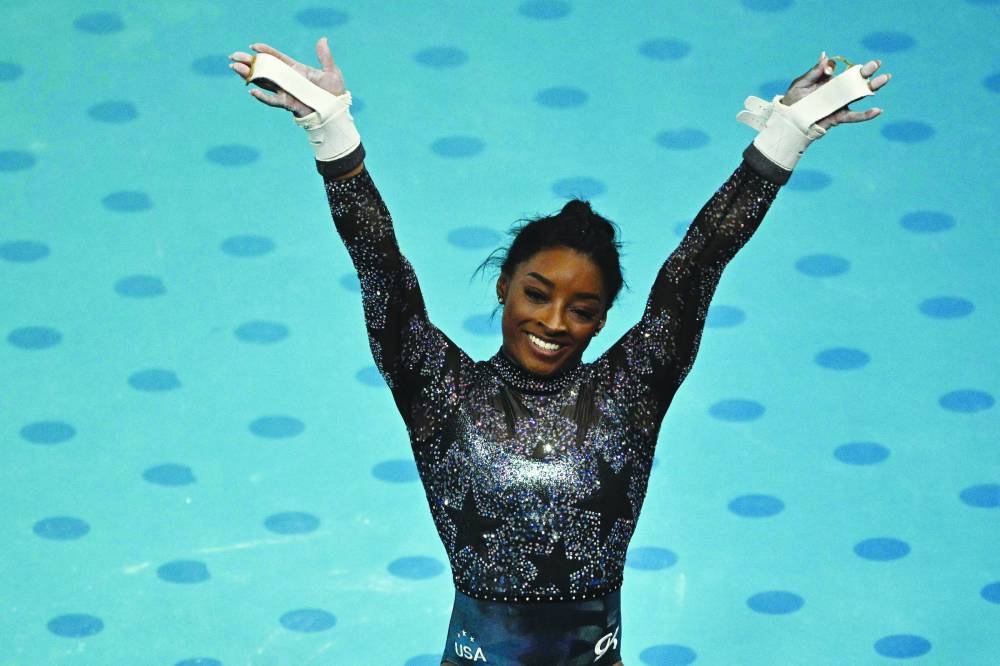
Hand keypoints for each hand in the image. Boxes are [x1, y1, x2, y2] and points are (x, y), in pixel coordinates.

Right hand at [229, 37, 344, 116]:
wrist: (336, 112)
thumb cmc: (334, 93)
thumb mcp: (331, 72)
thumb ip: (324, 57)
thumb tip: (323, 39)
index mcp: (296, 69)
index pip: (277, 58)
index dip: (265, 52)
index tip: (253, 46)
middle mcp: (288, 79)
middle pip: (265, 69)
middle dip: (249, 62)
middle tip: (233, 56)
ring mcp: (286, 91)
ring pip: (264, 82)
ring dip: (249, 76)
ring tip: (235, 68)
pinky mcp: (287, 104)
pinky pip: (272, 100)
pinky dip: (262, 96)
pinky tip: (251, 90)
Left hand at [782, 52, 891, 129]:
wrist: (787, 119)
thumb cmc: (793, 99)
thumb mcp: (802, 83)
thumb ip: (815, 72)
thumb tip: (825, 56)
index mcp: (830, 80)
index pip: (842, 70)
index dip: (840, 67)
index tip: (829, 69)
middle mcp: (838, 91)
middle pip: (856, 80)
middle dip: (867, 71)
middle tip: (877, 63)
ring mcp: (840, 104)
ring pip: (859, 95)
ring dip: (872, 87)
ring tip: (885, 78)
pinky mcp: (838, 117)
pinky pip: (854, 117)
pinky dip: (866, 115)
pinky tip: (878, 111)